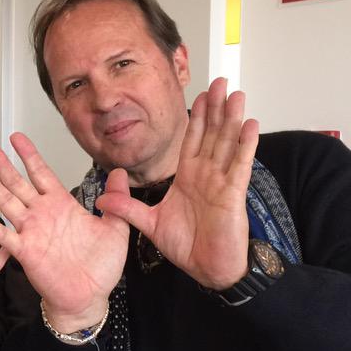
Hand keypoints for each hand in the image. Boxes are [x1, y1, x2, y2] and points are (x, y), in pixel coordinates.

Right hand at [0, 133, 129, 332]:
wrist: (90, 298)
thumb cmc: (101, 266)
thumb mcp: (116, 229)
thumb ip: (117, 201)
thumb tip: (119, 173)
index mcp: (61, 205)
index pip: (41, 173)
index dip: (28, 155)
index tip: (15, 137)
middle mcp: (42, 214)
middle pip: (17, 183)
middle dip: (1, 163)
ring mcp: (31, 232)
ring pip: (6, 203)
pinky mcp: (25, 252)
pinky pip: (4, 236)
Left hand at [95, 77, 258, 289]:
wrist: (207, 269)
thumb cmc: (187, 246)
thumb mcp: (149, 223)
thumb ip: (127, 208)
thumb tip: (101, 198)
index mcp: (188, 179)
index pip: (191, 141)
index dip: (196, 118)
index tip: (198, 95)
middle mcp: (206, 176)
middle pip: (211, 134)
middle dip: (215, 108)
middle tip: (220, 81)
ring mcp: (221, 182)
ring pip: (227, 143)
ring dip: (232, 118)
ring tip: (235, 93)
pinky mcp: (232, 194)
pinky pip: (239, 165)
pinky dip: (244, 145)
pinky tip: (250, 124)